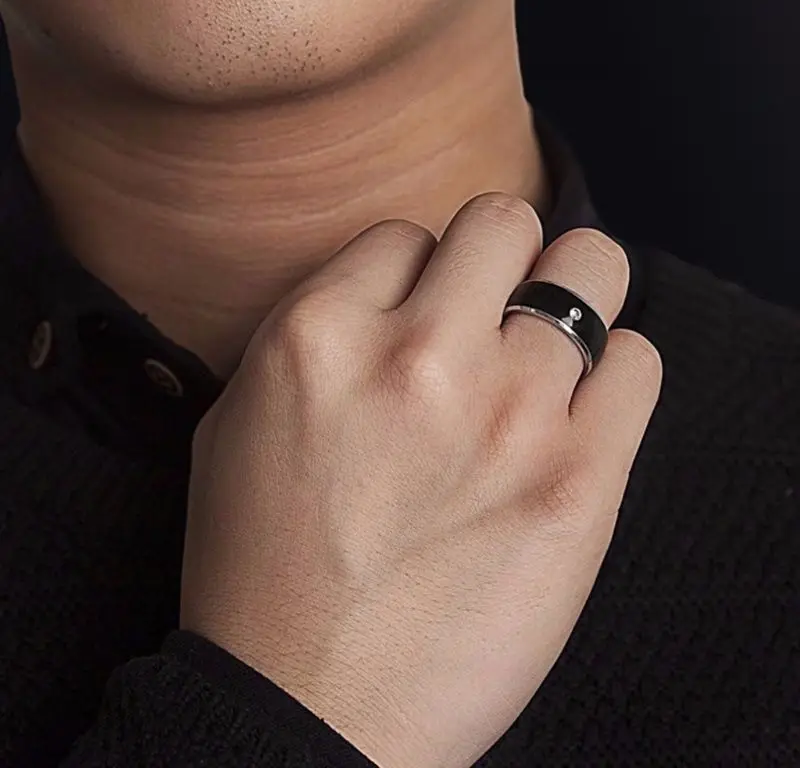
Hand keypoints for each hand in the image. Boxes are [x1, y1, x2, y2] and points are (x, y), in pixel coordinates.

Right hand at [181, 193, 661, 767]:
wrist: (309, 706)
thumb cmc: (263, 571)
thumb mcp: (237, 424)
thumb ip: (315, 335)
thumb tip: (391, 290)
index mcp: (318, 336)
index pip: (404, 236)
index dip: (416, 273)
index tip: (422, 317)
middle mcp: (416, 358)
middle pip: (503, 220)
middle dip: (502, 254)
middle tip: (497, 305)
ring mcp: (507, 414)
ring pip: (591, 269)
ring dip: (572, 300)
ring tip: (549, 351)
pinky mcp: (579, 480)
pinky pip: (638, 363)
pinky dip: (617, 373)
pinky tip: (581, 411)